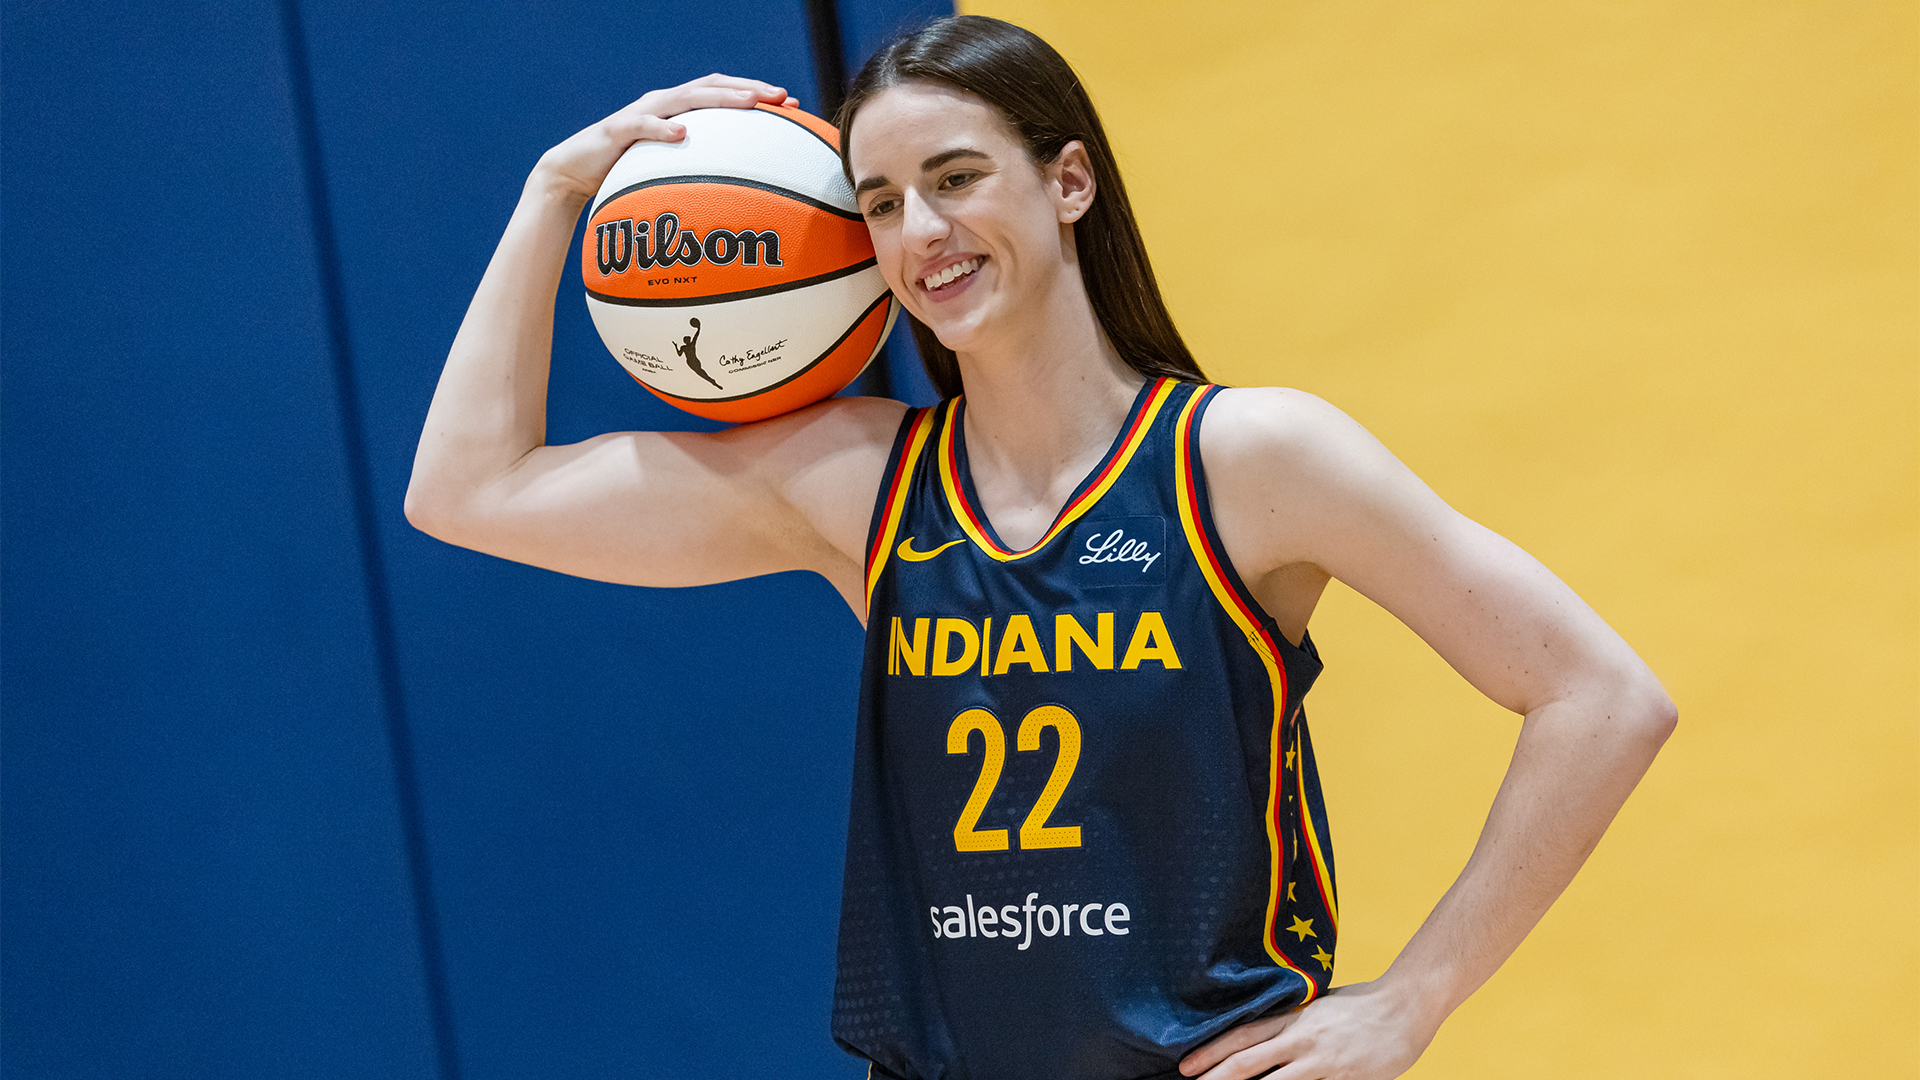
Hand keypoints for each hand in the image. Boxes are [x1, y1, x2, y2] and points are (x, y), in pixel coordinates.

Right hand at [532, 74, 797, 201]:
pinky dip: (663, 129)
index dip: (756, 92)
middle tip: (780, 97)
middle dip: (748, 89)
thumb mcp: (668, 170)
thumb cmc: (625, 173)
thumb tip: (739, 193)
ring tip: (748, 103)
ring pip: (685, 99)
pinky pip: (642, 126)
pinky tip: (683, 134)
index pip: (722, 92)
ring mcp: (641, 113)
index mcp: (678, 110)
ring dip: (719, 100)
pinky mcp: (617, 129)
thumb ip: (697, 169)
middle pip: (711, 87)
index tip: (791, 103)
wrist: (573, 172)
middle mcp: (663, 104)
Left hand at [1178, 981, 1435, 1079]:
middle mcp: (1303, 1039)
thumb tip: (1258, 1036)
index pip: (1242, 1035)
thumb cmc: (1362, 1004)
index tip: (1186, 1067)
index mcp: (1294, 1017)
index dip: (1211, 1052)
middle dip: (1216, 1078)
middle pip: (1249, 1063)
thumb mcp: (1318, 1006)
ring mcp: (1324, 1063)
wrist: (1407, 1005)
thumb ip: (1289, 1022)